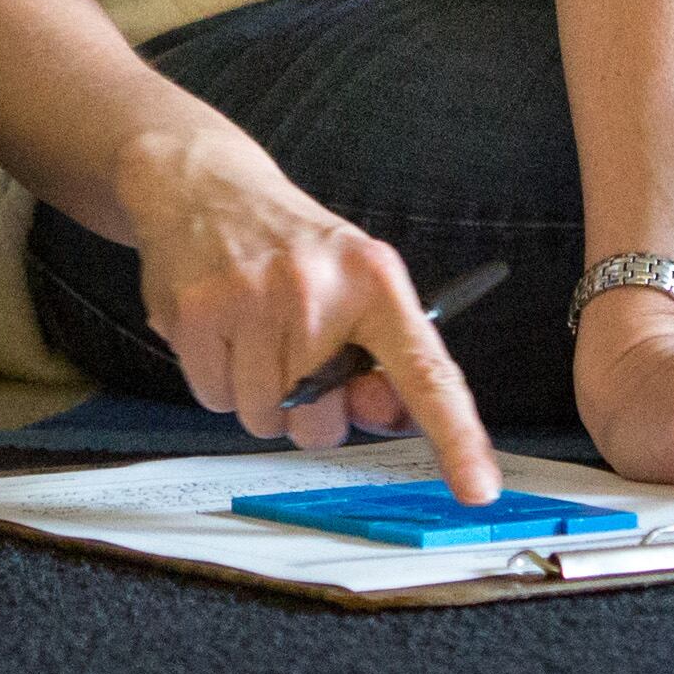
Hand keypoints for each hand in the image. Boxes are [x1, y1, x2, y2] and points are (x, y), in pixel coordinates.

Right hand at [113, 125, 502, 500]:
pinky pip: (215, 401)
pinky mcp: (196, 315)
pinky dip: (218, 381)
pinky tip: (222, 332)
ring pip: (264, 420)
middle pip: (322, 425)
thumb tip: (386, 415)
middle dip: (309, 411)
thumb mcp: (356, 281)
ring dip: (260, 396)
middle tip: (296, 354)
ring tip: (256, 334)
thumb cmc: (293, 246)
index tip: (477, 487)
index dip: (457, 436)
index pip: (426, 371)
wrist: (204, 186)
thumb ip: (382, 354)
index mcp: (375, 282)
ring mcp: (251, 302)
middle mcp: (316, 290)